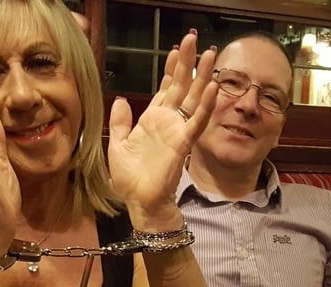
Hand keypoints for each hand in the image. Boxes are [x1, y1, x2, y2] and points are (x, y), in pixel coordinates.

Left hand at [107, 32, 217, 230]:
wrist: (140, 202)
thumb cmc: (130, 179)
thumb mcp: (118, 146)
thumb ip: (121, 122)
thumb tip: (121, 100)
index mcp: (152, 120)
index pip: (165, 89)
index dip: (171, 69)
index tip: (176, 49)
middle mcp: (168, 121)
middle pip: (181, 86)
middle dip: (188, 63)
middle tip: (194, 39)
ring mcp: (177, 131)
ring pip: (193, 98)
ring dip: (202, 77)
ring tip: (211, 55)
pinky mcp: (183, 143)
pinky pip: (197, 121)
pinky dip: (205, 104)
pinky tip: (212, 87)